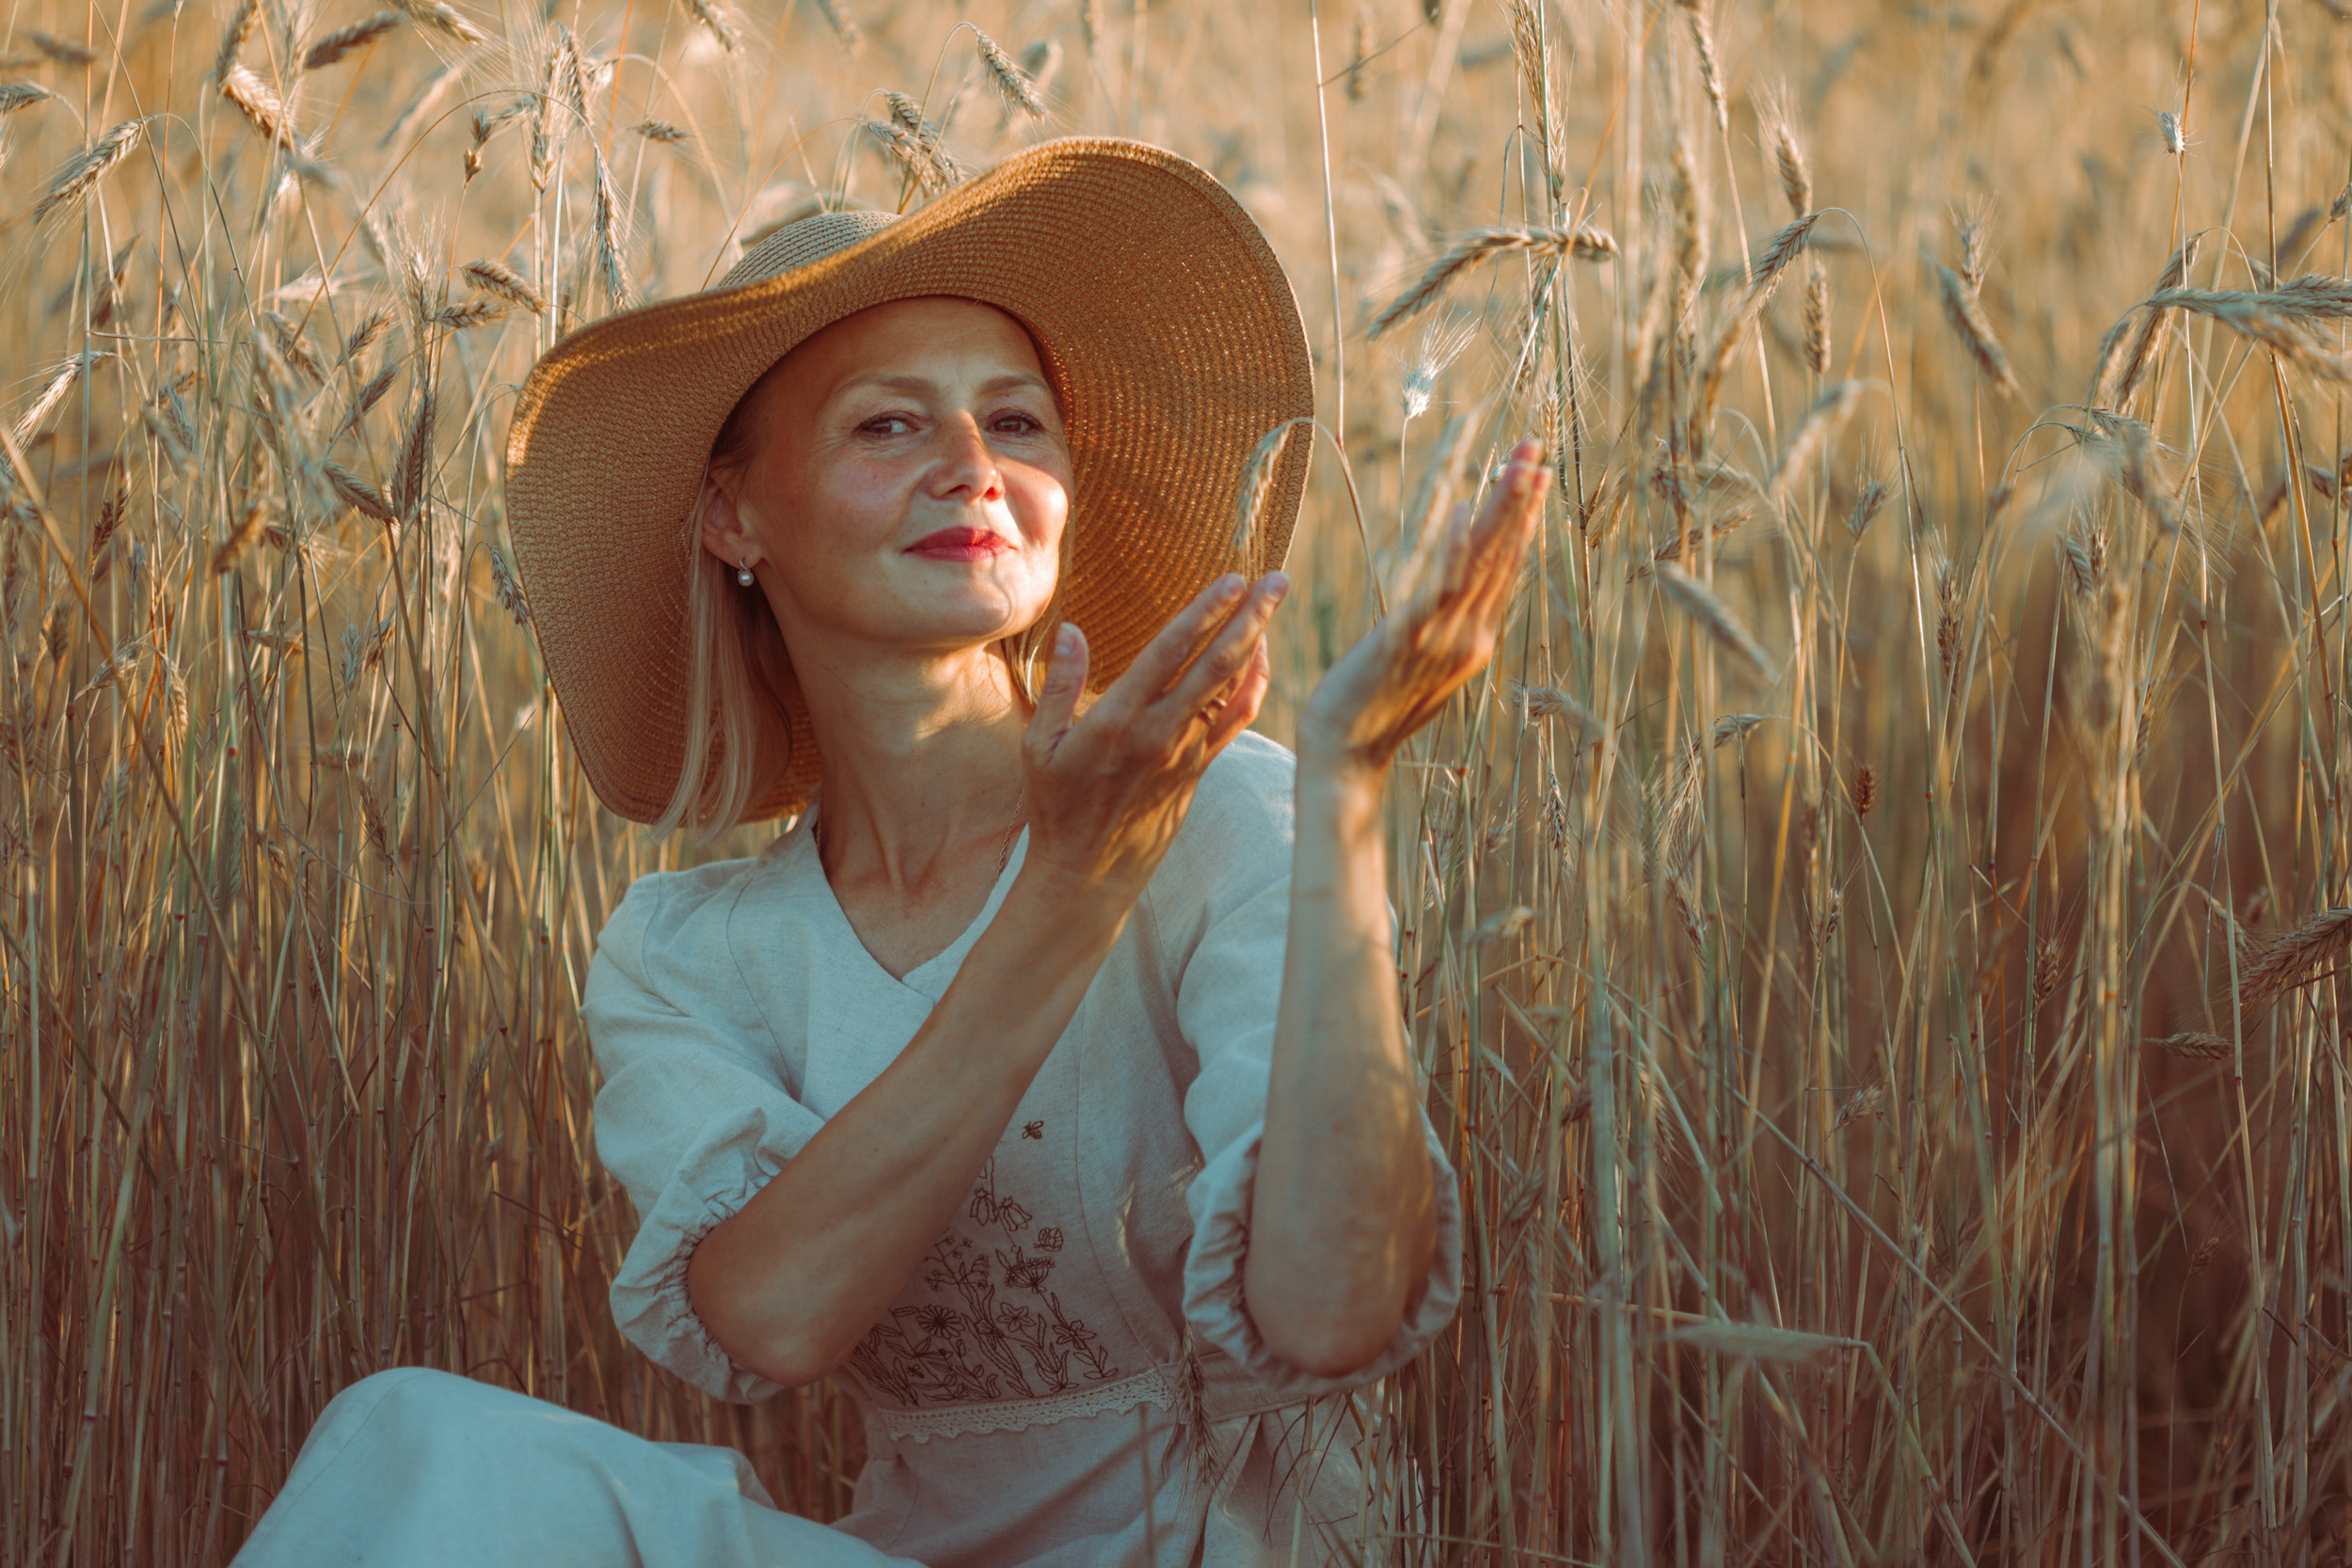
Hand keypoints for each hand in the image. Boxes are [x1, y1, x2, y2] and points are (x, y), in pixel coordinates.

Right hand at [1017, 571, 1289, 902]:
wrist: (1087, 872)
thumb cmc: (1055, 806)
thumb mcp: (1039, 746)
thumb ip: (1060, 686)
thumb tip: (1070, 630)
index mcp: (1118, 720)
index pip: (1170, 652)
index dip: (1205, 612)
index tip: (1233, 579)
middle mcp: (1160, 733)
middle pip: (1217, 664)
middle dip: (1251, 617)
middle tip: (1278, 579)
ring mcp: (1186, 752)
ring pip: (1233, 689)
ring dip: (1258, 642)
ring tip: (1274, 601)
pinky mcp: (1199, 769)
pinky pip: (1236, 720)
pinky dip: (1253, 684)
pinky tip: (1258, 656)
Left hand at [1298, 439, 1549, 778]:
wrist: (1345, 757)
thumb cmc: (1371, 712)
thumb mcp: (1418, 668)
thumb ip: (1439, 629)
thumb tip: (1449, 597)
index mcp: (1473, 642)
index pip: (1505, 570)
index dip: (1522, 522)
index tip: (1536, 477)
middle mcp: (1468, 638)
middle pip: (1501, 558)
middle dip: (1520, 501)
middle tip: (1534, 450)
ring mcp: (1441, 640)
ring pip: (1481, 565)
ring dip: (1500, 513)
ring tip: (1515, 467)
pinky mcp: (1406, 641)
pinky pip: (1437, 588)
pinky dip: (1454, 549)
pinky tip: (1461, 511)